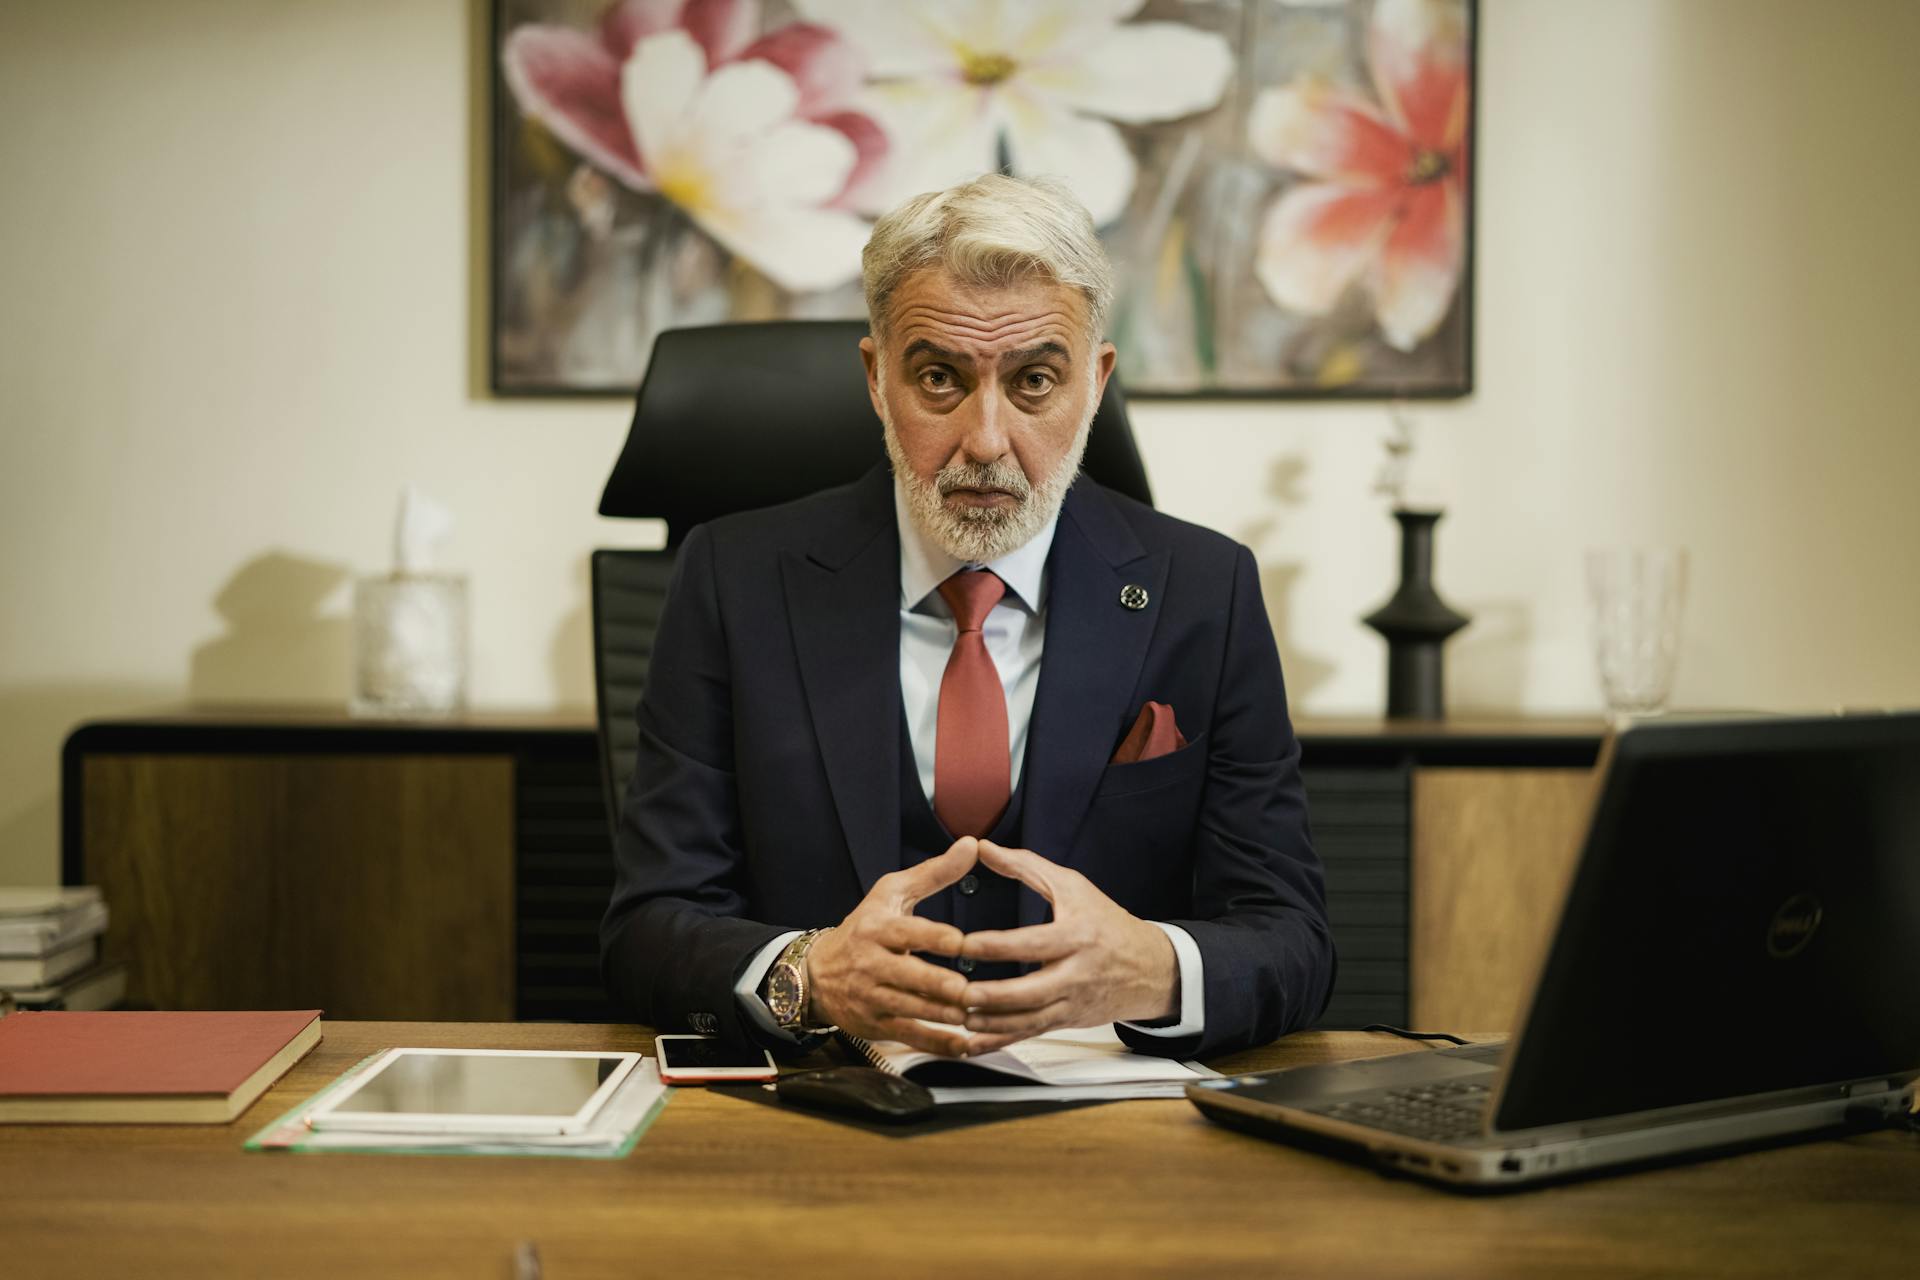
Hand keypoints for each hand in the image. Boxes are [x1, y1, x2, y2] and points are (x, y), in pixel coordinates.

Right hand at [806, 836, 978, 1056]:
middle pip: (907, 976)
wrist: (817, 974)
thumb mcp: (892, 894)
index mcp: (878, 928)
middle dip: (938, 985)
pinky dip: (938, 1043)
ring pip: (910, 1009)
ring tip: (974, 1017)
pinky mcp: (876, 1025)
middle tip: (969, 990)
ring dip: (943, 1015)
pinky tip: (965, 1044)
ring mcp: (872, 997)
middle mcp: (872, 964)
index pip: (907, 932)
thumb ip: (934, 872)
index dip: (932, 938)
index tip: (960, 942)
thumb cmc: (866, 928)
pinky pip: (910, 1037)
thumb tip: (972, 844)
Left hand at [957, 840, 1177, 1052]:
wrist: (1150, 968)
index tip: (966, 944)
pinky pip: (1029, 1035)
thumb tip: (983, 847)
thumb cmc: (1105, 922)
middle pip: (1031, 992)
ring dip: (992, 1024)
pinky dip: (999, 1042)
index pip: (1034, 944)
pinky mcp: (1066, 1021)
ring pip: (1029, 1021)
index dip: (998, 946)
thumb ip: (1026, 866)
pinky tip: (972, 1044)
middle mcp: (1076, 973)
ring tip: (958, 1017)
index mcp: (1077, 936)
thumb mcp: (1072, 886)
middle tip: (959, 994)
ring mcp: (1072, 1002)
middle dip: (994, 996)